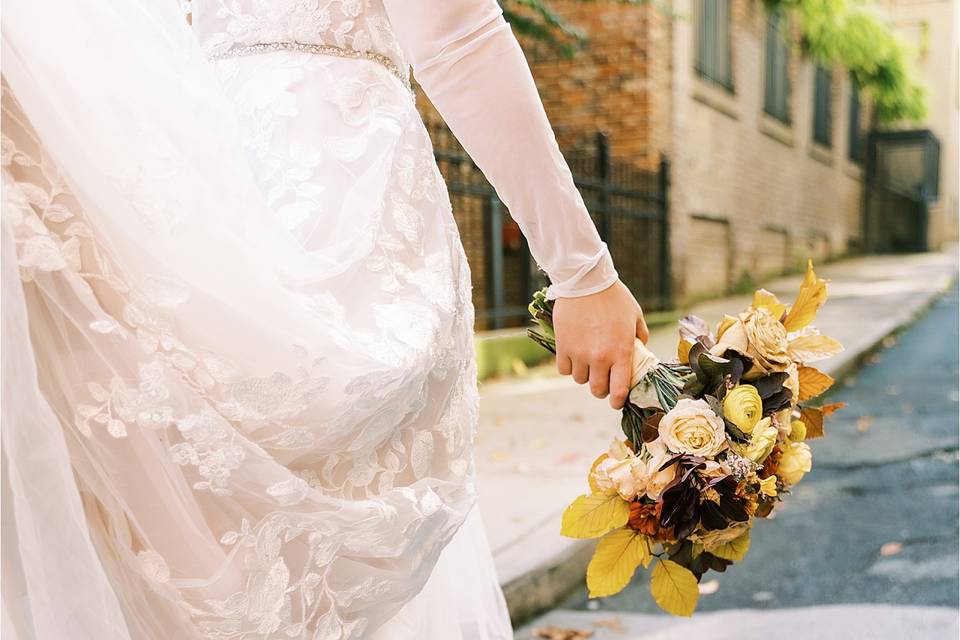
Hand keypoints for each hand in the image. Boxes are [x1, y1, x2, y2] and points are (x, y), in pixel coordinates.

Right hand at [551, 280, 649, 409]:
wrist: (586, 281)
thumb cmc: (614, 297)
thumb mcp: (635, 316)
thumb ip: (640, 337)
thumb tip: (640, 351)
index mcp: (621, 353)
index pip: (619, 390)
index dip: (618, 401)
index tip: (616, 402)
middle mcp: (600, 358)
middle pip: (597, 390)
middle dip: (601, 388)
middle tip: (602, 380)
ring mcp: (579, 354)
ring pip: (579, 380)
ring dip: (585, 374)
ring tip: (588, 362)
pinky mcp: (563, 347)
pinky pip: (563, 369)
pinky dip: (568, 366)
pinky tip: (573, 356)